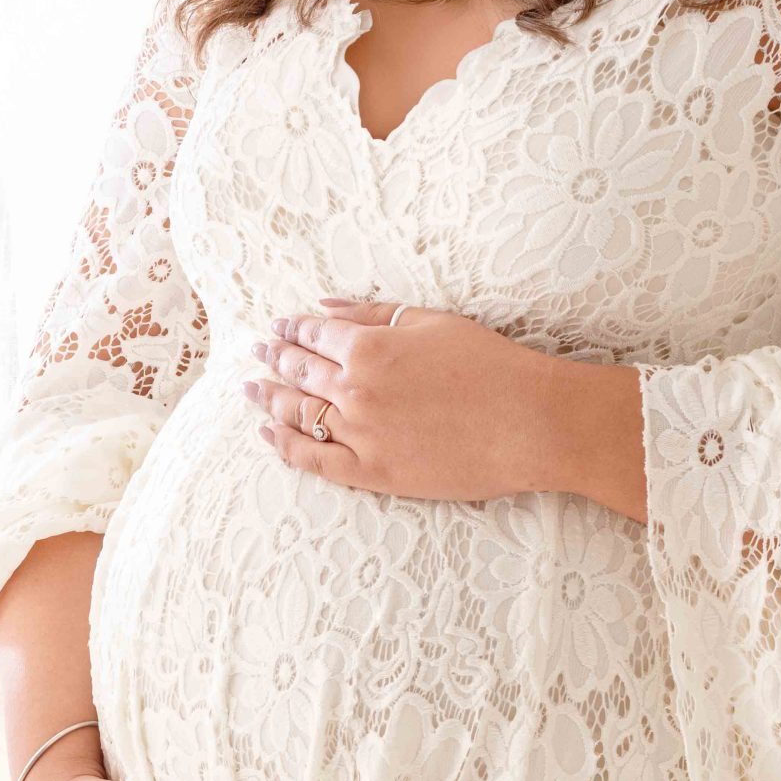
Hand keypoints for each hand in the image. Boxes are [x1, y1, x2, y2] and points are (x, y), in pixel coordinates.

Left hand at [245, 297, 566, 500]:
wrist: (529, 423)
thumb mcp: (432, 322)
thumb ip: (373, 313)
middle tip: (257, 351)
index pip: (314, 335)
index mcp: (369, 347)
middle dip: (274, 358)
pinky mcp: (373, 472)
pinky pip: (315, 460)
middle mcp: (355, 389)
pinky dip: (286, 445)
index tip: (278, 327)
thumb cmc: (491, 365)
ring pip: (299, 413)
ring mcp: (361, 434)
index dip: (292, 329)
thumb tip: (324, 307)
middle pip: (299, 371)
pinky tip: (268, 433)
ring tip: (250, 389)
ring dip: (270, 398)